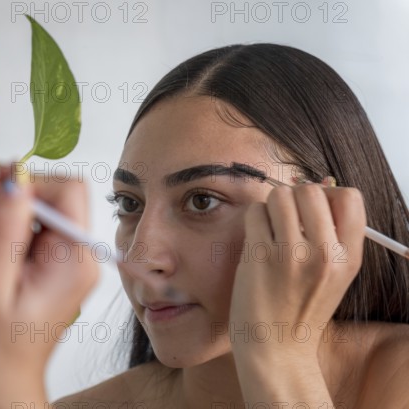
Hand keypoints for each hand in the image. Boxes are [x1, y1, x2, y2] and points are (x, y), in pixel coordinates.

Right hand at [0, 169, 98, 407]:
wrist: (5, 379)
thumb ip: (6, 228)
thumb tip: (15, 180)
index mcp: (74, 261)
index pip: (70, 191)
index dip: (32, 183)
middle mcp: (81, 258)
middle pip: (60, 196)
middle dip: (19, 198)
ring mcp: (72, 262)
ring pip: (47, 209)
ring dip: (13, 214)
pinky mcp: (60, 265)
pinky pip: (41, 228)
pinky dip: (15, 229)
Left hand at [229, 184, 365, 357]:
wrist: (276, 349)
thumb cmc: (301, 309)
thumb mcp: (333, 274)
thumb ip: (331, 233)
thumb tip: (319, 182)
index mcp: (349, 257)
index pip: (350, 197)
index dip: (328, 194)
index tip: (313, 211)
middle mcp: (325, 254)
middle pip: (310, 190)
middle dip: (294, 198)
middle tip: (286, 221)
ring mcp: (291, 255)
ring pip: (279, 196)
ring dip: (271, 208)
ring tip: (271, 232)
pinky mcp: (260, 257)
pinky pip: (254, 212)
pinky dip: (253, 221)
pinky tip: (256, 242)